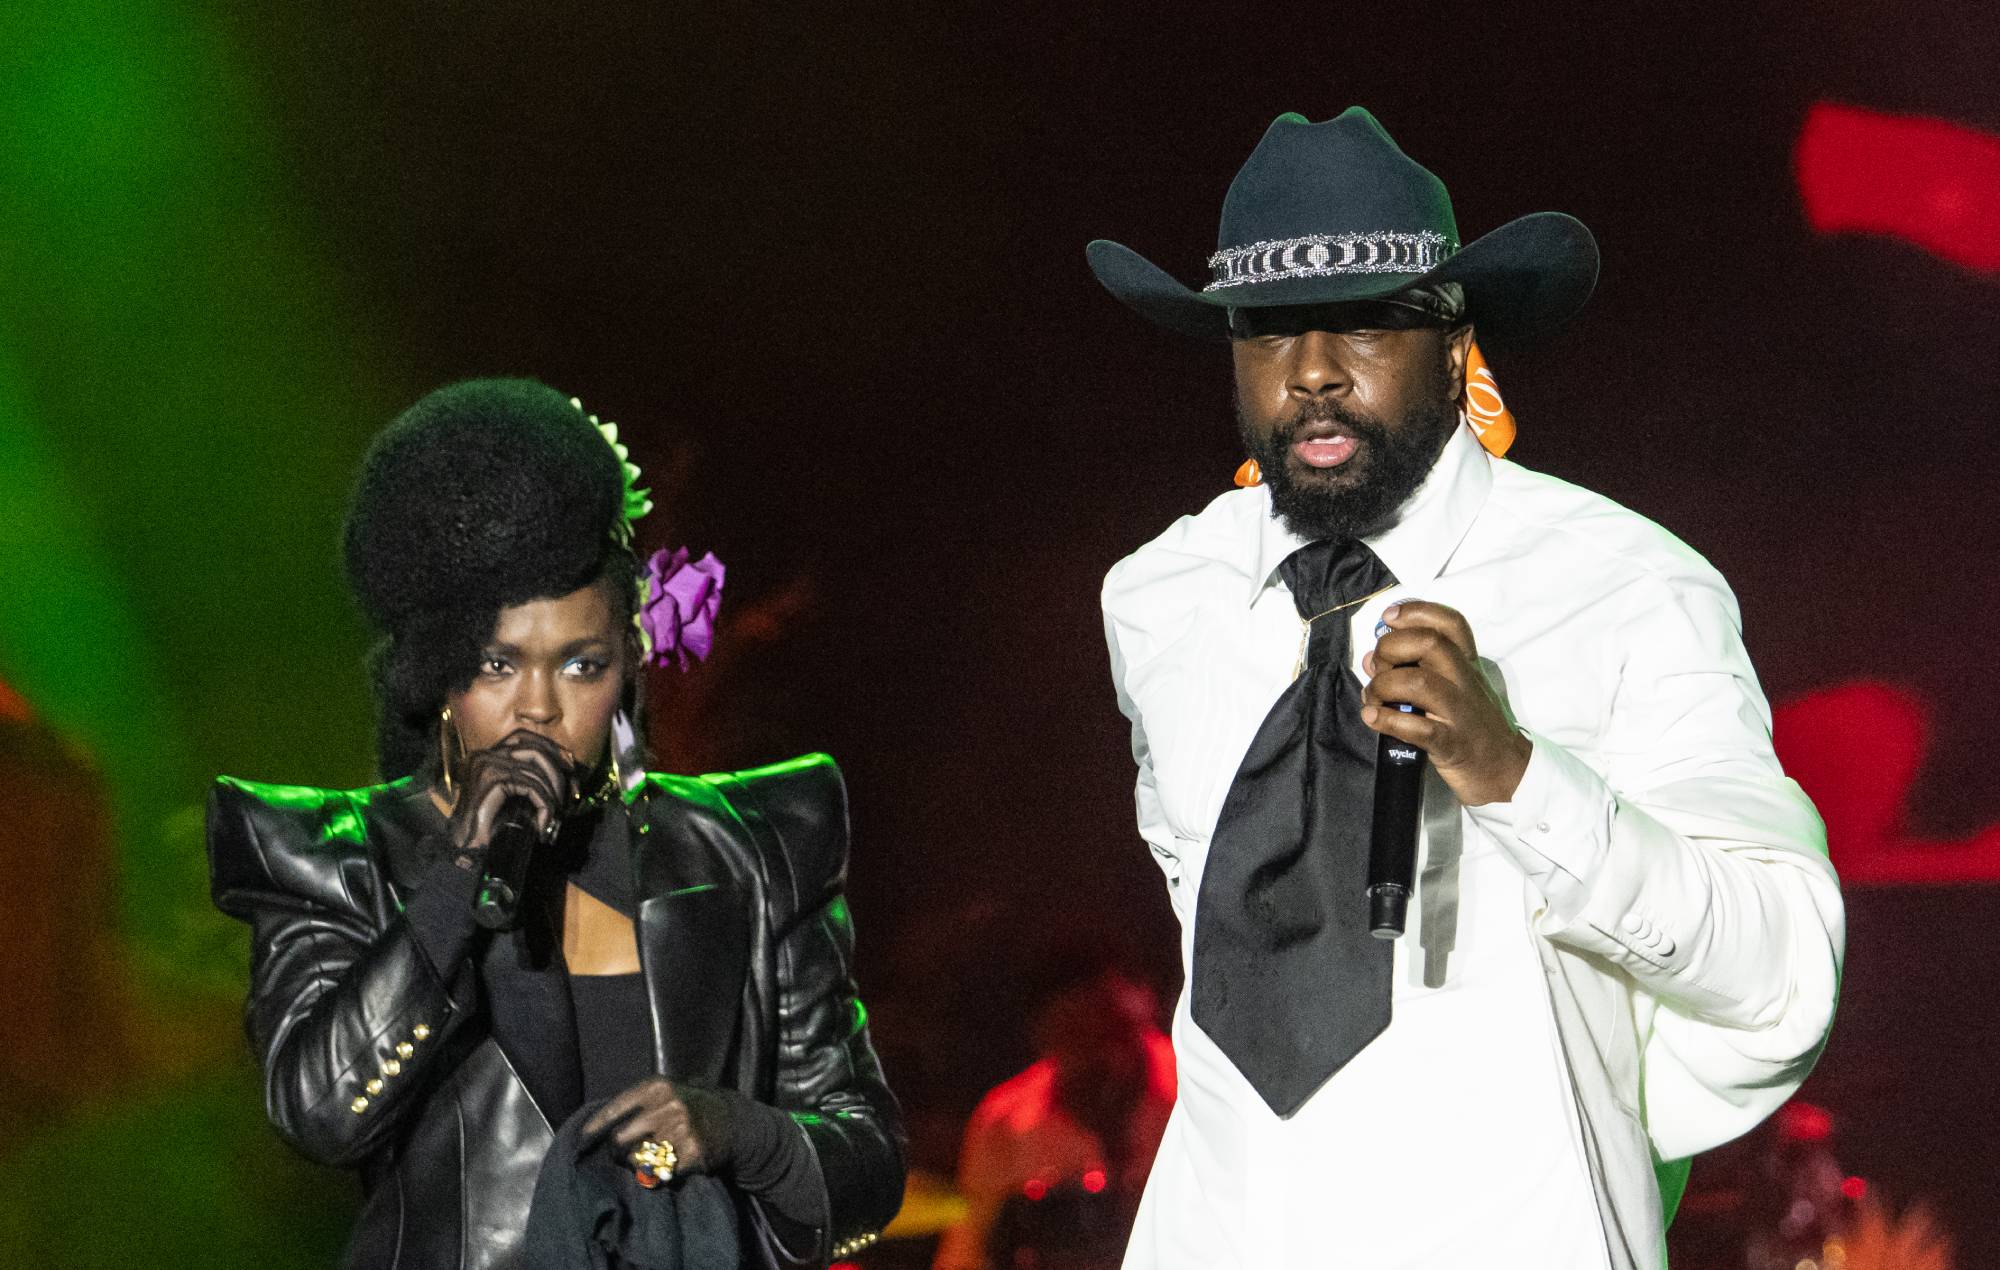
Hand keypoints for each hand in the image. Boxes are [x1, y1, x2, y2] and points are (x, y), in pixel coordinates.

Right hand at [447, 728, 575, 858]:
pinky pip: (531, 786)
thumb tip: (567, 768)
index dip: (551, 748)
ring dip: (553, 794)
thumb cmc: (492, 828)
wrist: (467, 851)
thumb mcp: (517, 796)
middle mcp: (483, 755)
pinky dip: (545, 805)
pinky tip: (544, 824)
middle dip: (557, 770)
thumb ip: (533, 778)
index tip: (571, 766)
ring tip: (555, 816)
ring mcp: (485, 765)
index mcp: (486, 755)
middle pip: (533, 748)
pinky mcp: (490, 780)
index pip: (523, 737)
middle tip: (571, 793)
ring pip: (535, 770)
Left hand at [584, 1077, 735, 1175]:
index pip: (614, 1109)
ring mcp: (681, 1130)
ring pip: (637, 1160)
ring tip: (649, 1162)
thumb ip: (639, 1104)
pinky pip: (660, 1174)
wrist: (735, 1123)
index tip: (582, 1141)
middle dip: (617, 1152)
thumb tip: (598, 1127)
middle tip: (623, 1157)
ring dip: (638, 1166)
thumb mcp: (668, 1093)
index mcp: (657, 1087)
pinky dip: (660, 1176)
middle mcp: (668, 1105)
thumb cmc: (692, 1108)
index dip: (594, 1128)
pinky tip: (669, 1168)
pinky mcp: (693, 1153)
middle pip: (620, 1140)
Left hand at [1360, 600, 1530, 806]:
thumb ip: (1412, 671)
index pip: (1451, 623)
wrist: (1506, 771)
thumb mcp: (1451, 691)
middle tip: (1378, 667)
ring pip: (1419, 682)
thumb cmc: (1471, 727)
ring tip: (1373, 698)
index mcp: (1466, 665)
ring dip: (1384, 685)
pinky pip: (1417, 728)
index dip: (1417, 611)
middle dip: (1391, 647)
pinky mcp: (1452, 744)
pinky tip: (1372, 717)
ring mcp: (1460, 712)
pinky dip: (1387, 720)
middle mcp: (1465, 681)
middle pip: (1431, 643)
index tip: (1389, 617)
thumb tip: (1370, 658)